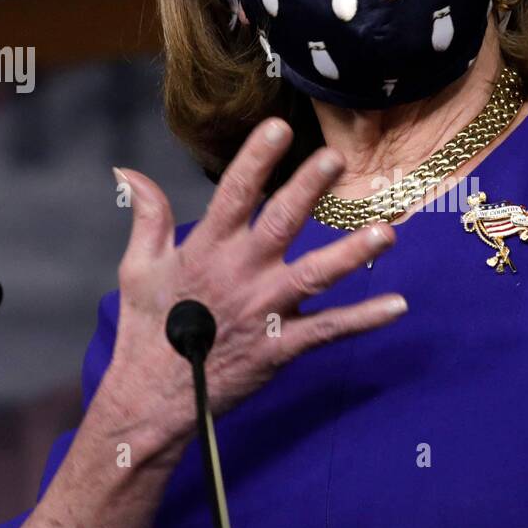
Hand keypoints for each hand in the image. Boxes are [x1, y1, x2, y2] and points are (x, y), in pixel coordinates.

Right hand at [98, 117, 405, 459]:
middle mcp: (240, 274)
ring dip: (353, 253)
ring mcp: (264, 310)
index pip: (232, 194)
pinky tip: (398, 305)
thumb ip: (147, 217)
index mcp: (206, 249)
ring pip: (315, 275)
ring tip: (386, 232)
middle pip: (280, 223)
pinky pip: (330, 329)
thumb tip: (130, 173)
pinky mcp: (281, 346)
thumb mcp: (137, 268)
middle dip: (308, 189)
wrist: (153, 400)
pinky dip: (365, 318)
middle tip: (335, 158)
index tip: (278, 127)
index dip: (255, 160)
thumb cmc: (147, 332)